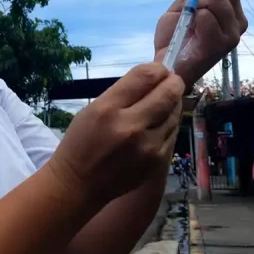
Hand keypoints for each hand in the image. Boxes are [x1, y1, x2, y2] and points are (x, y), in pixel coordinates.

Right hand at [49, 63, 183, 203]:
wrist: (78, 184)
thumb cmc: (81, 142)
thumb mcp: (93, 109)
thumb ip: (123, 93)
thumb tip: (154, 78)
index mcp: (108, 109)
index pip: (146, 76)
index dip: (158, 69)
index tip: (159, 70)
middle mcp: (131, 126)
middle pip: (168, 93)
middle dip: (173, 82)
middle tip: (171, 81)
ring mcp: (148, 146)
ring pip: (175, 113)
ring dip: (172, 104)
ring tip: (162, 103)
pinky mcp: (157, 162)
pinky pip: (173, 133)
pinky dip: (168, 124)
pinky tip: (158, 124)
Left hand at [153, 0, 248, 85]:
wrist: (166, 67)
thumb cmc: (174, 39)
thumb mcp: (180, 7)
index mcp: (225, 5)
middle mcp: (235, 15)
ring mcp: (234, 29)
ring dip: (196, 4)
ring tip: (189, 22)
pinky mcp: (227, 42)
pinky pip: (208, 14)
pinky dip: (195, 19)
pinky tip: (193, 32)